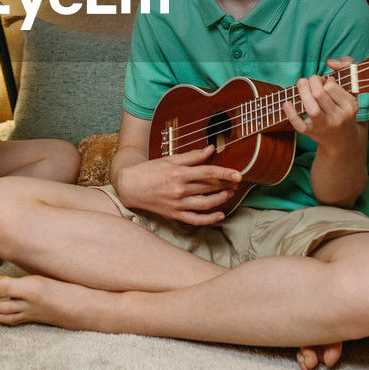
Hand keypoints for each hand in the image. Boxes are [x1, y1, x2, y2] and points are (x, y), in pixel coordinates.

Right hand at [115, 146, 241, 225]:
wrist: (130, 186)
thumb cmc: (149, 171)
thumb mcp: (169, 159)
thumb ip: (192, 156)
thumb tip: (210, 149)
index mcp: (179, 173)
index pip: (208, 172)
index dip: (225, 173)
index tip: (238, 174)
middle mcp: (179, 190)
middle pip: (210, 187)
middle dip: (226, 185)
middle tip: (235, 182)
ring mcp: (178, 204)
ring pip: (206, 204)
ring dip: (221, 199)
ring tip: (229, 193)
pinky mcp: (175, 214)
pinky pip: (196, 220)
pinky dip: (209, 219)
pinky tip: (220, 214)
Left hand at [282, 55, 359, 147]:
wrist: (342, 140)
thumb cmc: (344, 109)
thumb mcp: (352, 90)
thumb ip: (347, 66)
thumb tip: (330, 62)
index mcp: (349, 106)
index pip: (332, 87)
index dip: (324, 80)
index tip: (323, 81)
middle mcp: (338, 118)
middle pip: (320, 95)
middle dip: (311, 82)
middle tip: (310, 80)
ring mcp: (325, 127)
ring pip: (312, 109)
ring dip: (302, 92)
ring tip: (301, 83)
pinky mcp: (312, 133)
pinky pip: (299, 125)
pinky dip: (291, 114)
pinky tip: (286, 103)